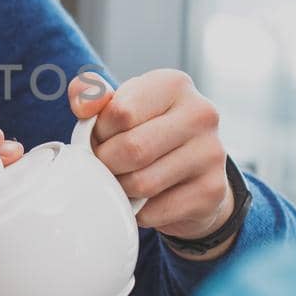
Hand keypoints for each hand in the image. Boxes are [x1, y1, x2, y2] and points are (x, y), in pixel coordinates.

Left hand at [69, 71, 233, 252]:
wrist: (192, 171)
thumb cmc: (147, 132)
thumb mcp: (120, 106)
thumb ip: (92, 97)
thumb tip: (83, 103)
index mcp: (174, 84)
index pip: (120, 112)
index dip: (100, 132)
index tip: (103, 138)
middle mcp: (200, 113)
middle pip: (131, 149)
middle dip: (106, 163)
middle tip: (106, 166)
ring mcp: (212, 152)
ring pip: (142, 183)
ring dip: (120, 189)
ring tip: (123, 181)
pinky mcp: (212, 190)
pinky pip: (155, 210)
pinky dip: (139, 211)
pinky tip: (144, 200)